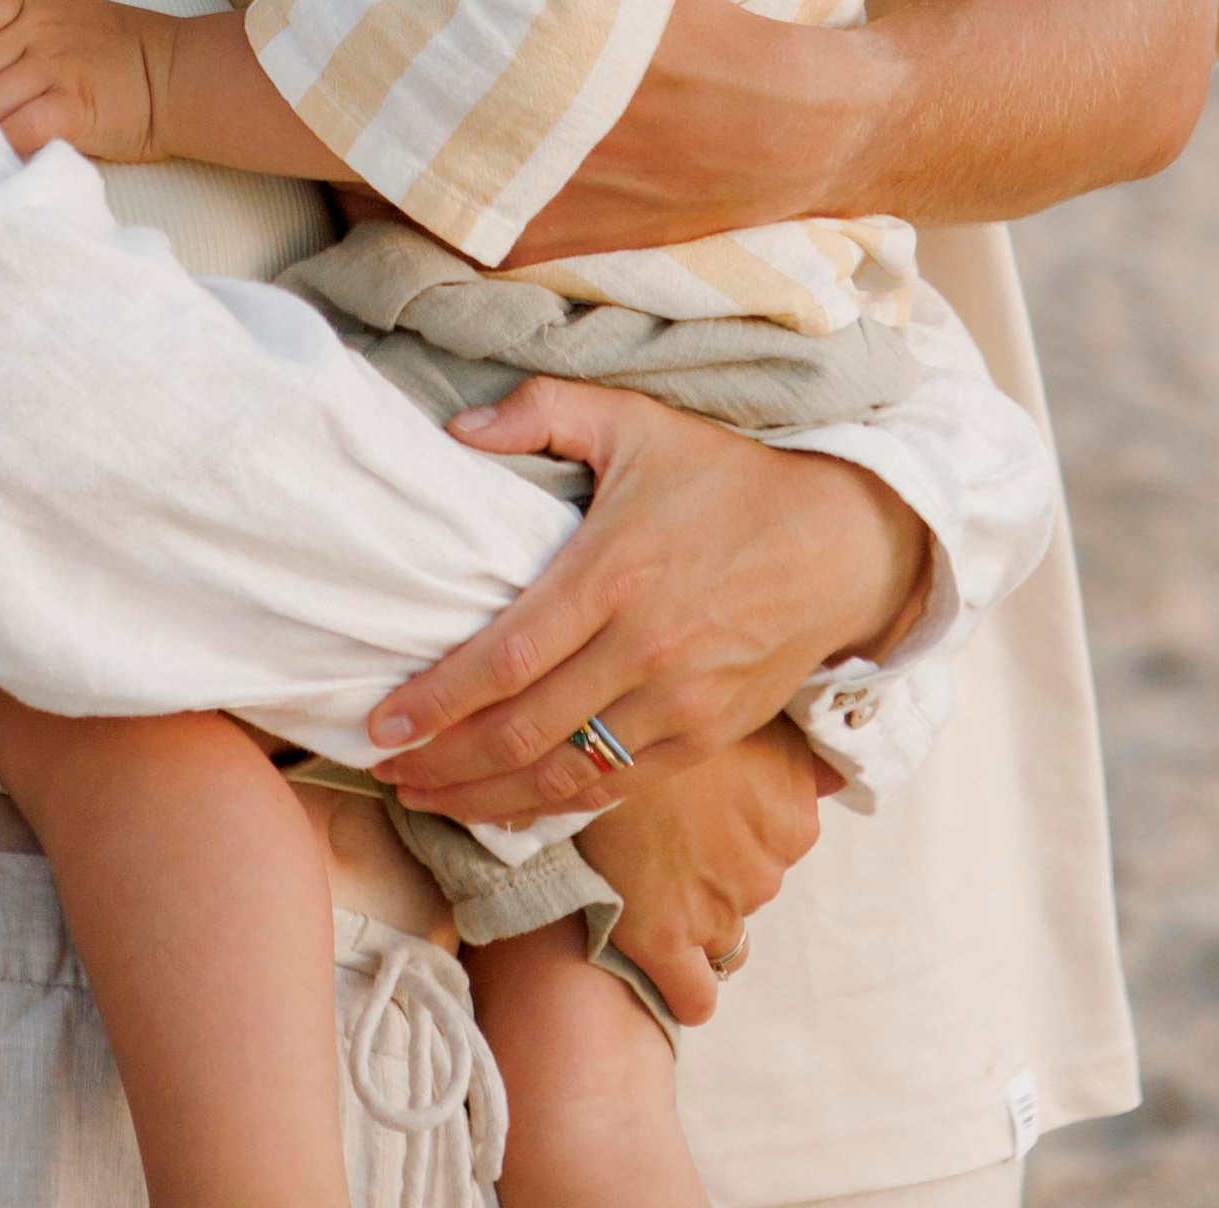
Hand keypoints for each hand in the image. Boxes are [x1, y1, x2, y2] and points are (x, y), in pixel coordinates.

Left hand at [0, 0, 167, 162]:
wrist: (176, 74)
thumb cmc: (119, 53)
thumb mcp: (64, 18)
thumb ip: (16, 33)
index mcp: (32, 5)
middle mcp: (37, 32)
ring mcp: (53, 67)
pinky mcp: (71, 106)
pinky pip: (15, 129)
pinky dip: (2, 147)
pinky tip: (2, 158)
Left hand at [364, 379, 927, 829]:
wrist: (837, 543)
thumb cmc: (724, 478)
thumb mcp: (634, 421)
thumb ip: (542, 412)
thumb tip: (456, 428)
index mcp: (613, 573)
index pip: (507, 658)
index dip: (438, 701)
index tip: (380, 723)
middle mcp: (643, 649)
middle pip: (523, 732)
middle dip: (444, 763)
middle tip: (385, 771)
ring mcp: (678, 703)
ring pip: (566, 774)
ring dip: (488, 798)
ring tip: (427, 799)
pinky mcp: (706, 737)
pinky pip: (617, 786)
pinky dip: (557, 806)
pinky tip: (510, 807)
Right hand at [574, 719, 834, 1025]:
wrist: (597, 726)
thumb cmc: (671, 710)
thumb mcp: (750, 714)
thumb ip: (799, 756)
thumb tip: (835, 780)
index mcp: (795, 818)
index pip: (784, 848)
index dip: (743, 832)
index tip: (706, 815)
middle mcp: (768, 869)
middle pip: (751, 890)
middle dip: (718, 873)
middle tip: (670, 837)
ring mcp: (719, 908)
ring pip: (725, 940)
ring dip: (698, 919)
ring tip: (654, 880)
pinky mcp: (664, 939)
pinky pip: (694, 998)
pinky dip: (684, 991)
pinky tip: (666, 968)